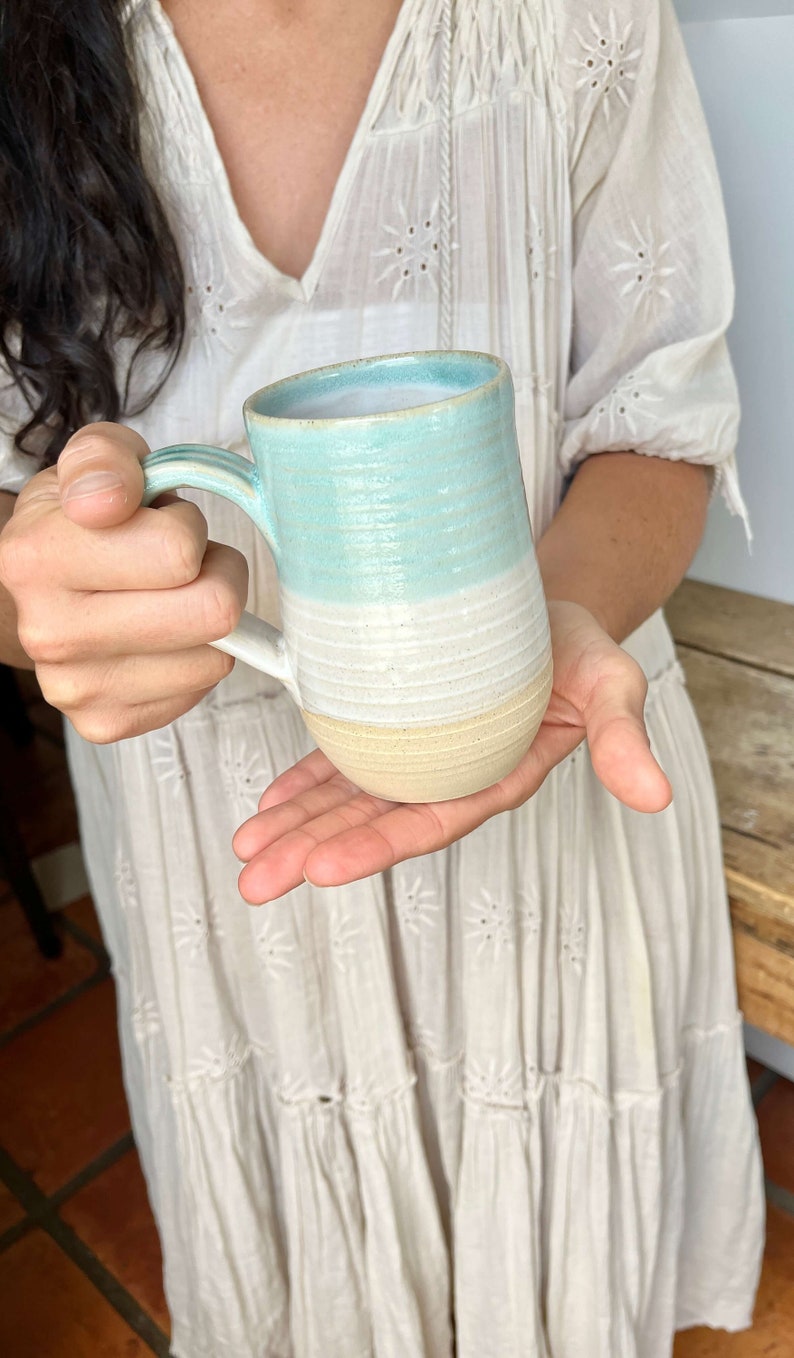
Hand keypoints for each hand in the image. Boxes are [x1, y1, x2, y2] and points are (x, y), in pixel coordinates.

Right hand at [0, 423, 247, 740]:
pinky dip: (195, 658)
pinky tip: (162, 636)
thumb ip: (107, 460)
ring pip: (215, 656)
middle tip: (188, 564)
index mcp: (38, 556)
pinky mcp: (104, 723)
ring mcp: (75, 687)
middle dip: (217, 575)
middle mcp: (50, 631)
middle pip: (212, 612)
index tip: (163, 524)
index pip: (178, 552)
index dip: (188, 529)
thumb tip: (108, 499)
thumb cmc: (82, 521)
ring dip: (208, 621)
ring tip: (170, 597)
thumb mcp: (95, 464)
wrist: (42, 588)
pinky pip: (199, 690)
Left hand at [233, 600, 671, 901]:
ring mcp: (418, 755)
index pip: (428, 824)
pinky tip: (268, 804)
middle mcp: (449, 777)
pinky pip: (343, 762)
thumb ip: (623, 737)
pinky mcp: (393, 724)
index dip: (374, 848)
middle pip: (374, 822)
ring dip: (298, 825)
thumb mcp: (610, 682)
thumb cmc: (578, 645)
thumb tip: (655, 795)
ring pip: (349, 798)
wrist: (548, 605)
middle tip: (257, 879)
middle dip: (314, 851)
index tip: (320, 870)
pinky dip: (304, 782)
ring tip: (247, 850)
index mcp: (495, 779)